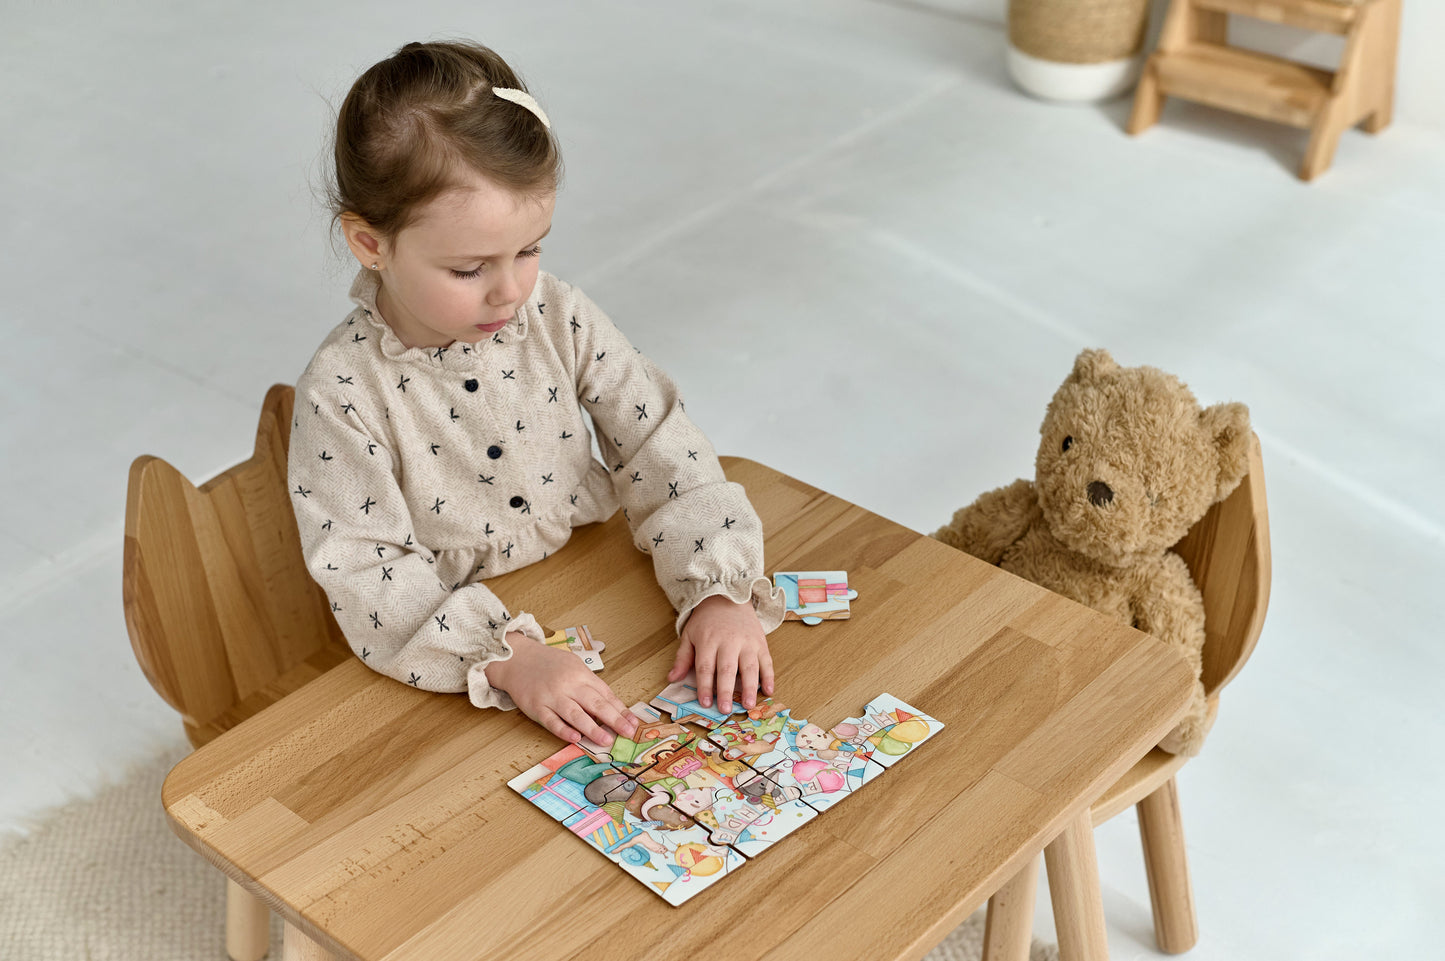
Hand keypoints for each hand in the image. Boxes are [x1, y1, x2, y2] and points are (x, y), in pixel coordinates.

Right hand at [485, 633, 638, 744]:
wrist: (516, 659)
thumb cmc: (548, 664)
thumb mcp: (573, 666)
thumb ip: (589, 685)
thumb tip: (610, 707)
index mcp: (581, 674)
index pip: (605, 694)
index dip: (620, 710)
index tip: (633, 723)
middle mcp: (568, 685)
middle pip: (595, 704)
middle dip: (614, 719)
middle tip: (627, 733)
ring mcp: (552, 696)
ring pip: (575, 714)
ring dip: (592, 729)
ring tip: (607, 740)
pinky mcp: (536, 707)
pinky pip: (552, 721)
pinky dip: (563, 730)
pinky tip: (575, 738)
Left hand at [668, 594, 773, 713]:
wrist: (728, 597)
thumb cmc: (706, 621)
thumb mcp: (689, 635)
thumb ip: (682, 658)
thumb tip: (672, 679)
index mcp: (708, 641)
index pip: (705, 668)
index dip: (705, 687)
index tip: (704, 703)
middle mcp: (729, 642)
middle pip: (727, 669)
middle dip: (726, 691)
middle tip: (725, 710)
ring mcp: (747, 642)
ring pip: (749, 667)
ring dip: (749, 687)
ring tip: (748, 705)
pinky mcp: (760, 643)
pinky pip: (767, 661)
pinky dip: (769, 677)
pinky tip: (768, 690)